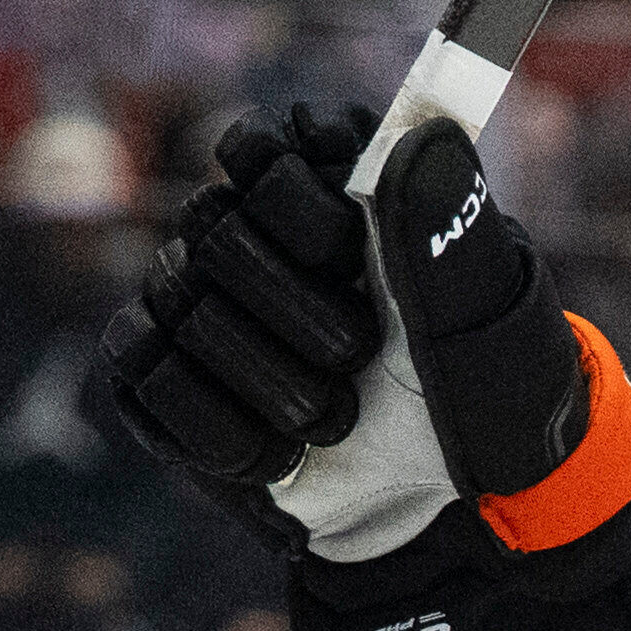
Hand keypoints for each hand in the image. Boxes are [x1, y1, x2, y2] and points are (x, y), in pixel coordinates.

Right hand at [103, 109, 624, 583]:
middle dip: (302, 316)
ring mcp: (190, 293)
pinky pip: (149, 376)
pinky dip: (226, 432)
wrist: (431, 491)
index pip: (258, 150)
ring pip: (186, 309)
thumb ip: (448, 219)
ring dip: (276, 385)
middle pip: (217, 231)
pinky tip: (282, 454)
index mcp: (319, 181)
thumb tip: (418, 139)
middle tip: (358, 358)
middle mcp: (243, 225)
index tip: (356, 259)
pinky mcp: (156, 367)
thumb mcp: (481, 312)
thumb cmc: (465, 389)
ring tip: (334, 417)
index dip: (307, 216)